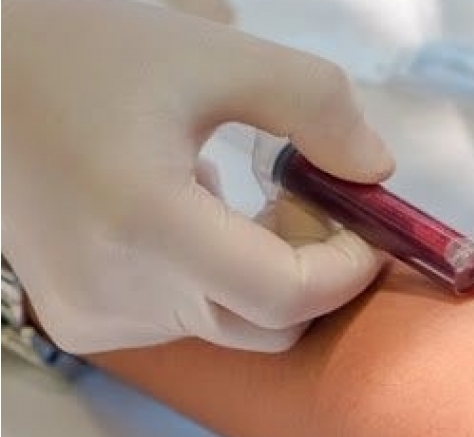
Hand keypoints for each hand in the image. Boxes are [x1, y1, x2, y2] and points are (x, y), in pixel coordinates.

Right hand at [2, 0, 393, 352]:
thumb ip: (314, 105)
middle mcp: (116, 292)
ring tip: (236, 197)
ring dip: (265, 274)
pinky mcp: (82, 323)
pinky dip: (217, 284)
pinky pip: (187, 324)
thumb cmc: (90, 55)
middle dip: (312, 270)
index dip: (346, 269)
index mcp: (146, 223)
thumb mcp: (213, 55)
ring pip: (232, 328)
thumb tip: (375, 172)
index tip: (365, 223)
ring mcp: (94, 318)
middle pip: (268, 324)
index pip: (284, 296)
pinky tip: (191, 219)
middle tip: (301, 198)